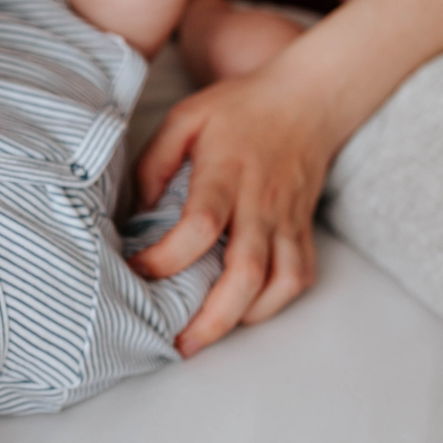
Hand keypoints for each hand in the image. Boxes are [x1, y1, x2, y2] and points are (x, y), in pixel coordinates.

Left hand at [130, 66, 341, 357]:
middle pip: (246, 272)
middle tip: (177, 345)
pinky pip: (300, 277)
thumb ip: (153, 163)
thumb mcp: (184, 119)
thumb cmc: (238, 108)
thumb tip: (134, 214)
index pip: (200, 226)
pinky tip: (245, 312)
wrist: (309, 97)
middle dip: (212, 317)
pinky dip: (275, 304)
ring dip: (244, 318)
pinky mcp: (305, 228)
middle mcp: (261, 202)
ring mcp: (288, 219)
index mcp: (226, 172)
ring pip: (279, 283)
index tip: (136, 271)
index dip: (167, 258)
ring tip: (206, 336)